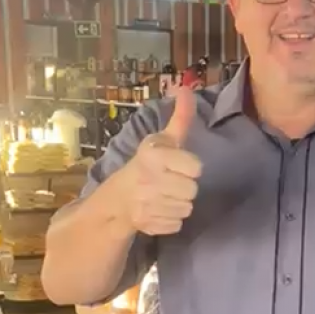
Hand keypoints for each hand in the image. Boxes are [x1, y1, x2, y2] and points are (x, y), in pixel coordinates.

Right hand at [123, 87, 202, 235]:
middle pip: (193, 191)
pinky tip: (159, 209)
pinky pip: (177, 224)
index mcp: (153, 156)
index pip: (196, 168)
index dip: (190, 167)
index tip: (178, 165)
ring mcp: (146, 204)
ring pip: (187, 208)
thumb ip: (180, 117)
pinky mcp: (147, 225)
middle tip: (171, 182)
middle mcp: (147, 180)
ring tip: (165, 195)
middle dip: (185, 187)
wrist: (119, 197)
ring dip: (179, 203)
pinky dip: (171, 219)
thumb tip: (186, 88)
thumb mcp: (164, 139)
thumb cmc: (149, 163)